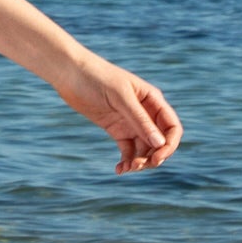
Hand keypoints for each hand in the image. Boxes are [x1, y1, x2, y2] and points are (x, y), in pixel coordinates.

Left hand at [60, 52, 181, 174]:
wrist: (70, 73)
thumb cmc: (97, 77)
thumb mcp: (120, 98)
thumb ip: (140, 120)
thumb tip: (160, 144)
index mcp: (152, 100)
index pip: (172, 127)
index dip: (169, 145)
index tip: (157, 158)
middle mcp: (145, 113)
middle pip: (159, 142)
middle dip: (153, 157)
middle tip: (136, 166)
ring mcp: (130, 122)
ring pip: (144, 149)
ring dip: (139, 162)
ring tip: (125, 168)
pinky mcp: (116, 129)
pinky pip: (128, 149)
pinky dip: (126, 161)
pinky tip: (119, 169)